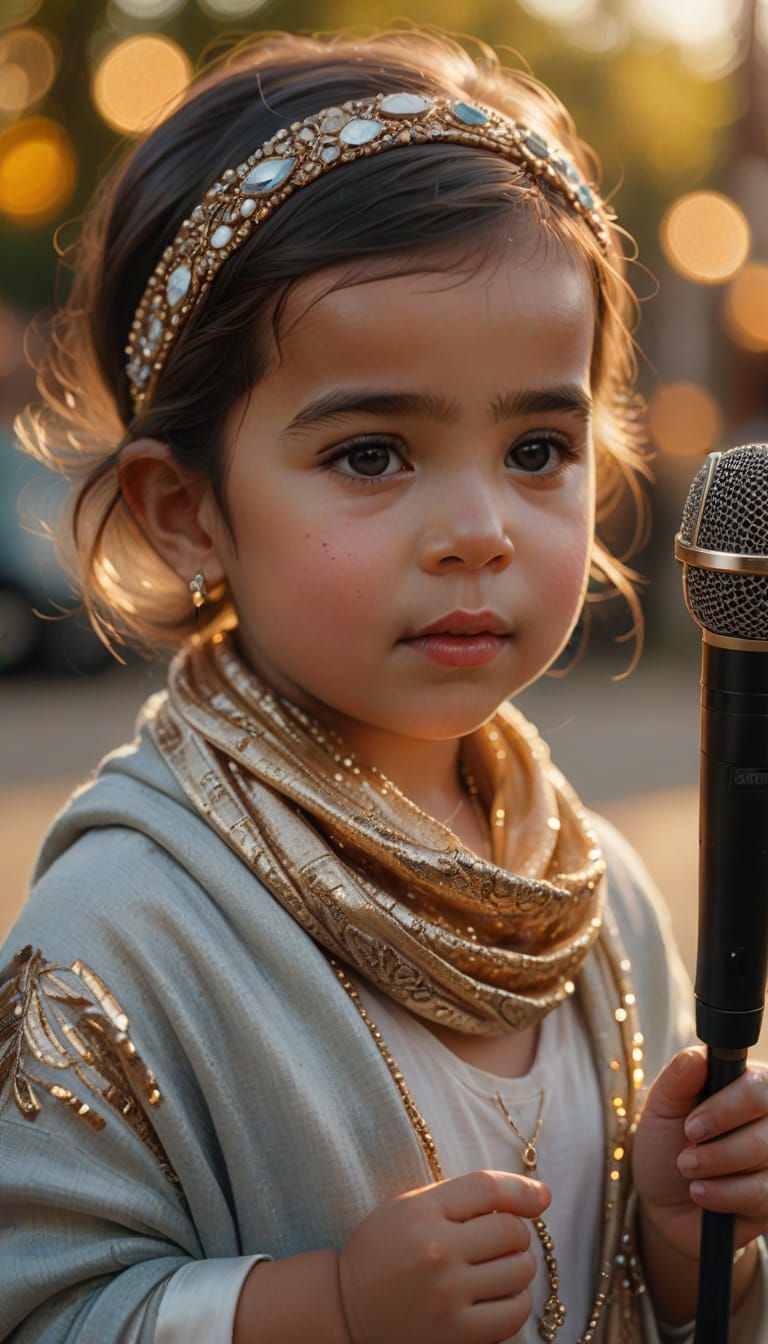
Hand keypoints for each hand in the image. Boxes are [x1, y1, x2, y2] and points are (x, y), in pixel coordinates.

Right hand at [337, 1169, 550, 1343]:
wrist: (346, 1309)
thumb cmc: (384, 1251)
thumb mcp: (411, 1207)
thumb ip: (464, 1196)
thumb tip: (541, 1197)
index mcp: (421, 1211)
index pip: (488, 1188)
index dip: (522, 1190)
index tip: (541, 1198)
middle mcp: (436, 1251)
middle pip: (510, 1231)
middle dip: (515, 1234)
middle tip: (499, 1242)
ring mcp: (447, 1296)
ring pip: (519, 1271)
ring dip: (518, 1267)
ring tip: (497, 1269)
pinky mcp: (455, 1335)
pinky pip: (513, 1313)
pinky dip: (516, 1302)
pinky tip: (497, 1296)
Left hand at [633, 1046, 767, 1261]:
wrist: (661, 1203)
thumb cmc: (664, 1145)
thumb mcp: (661, 1109)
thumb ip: (678, 1079)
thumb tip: (697, 1057)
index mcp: (744, 1087)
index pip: (759, 1085)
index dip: (727, 1106)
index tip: (691, 1126)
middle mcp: (767, 1119)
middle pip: (767, 1118)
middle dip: (720, 1141)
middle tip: (687, 1149)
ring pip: (765, 1155)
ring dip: (716, 1166)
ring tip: (687, 1170)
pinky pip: (763, 1193)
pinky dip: (725, 1194)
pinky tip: (701, 1193)